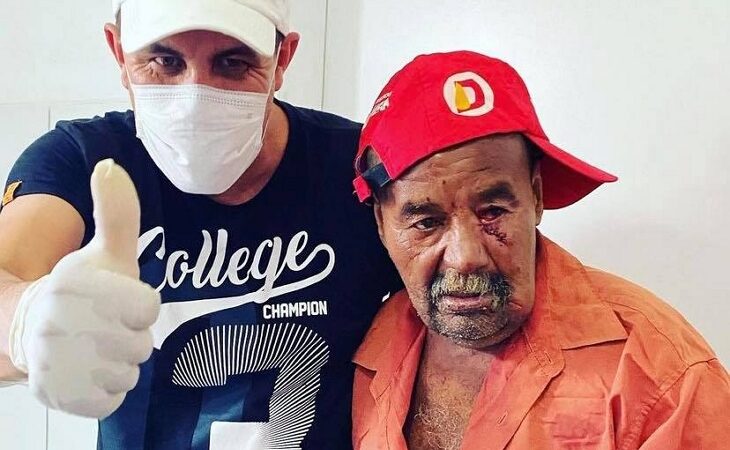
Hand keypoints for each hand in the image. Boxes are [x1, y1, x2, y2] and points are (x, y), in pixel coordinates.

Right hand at [9, 159, 159, 417]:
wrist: (36, 329)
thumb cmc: (87, 289)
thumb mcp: (107, 252)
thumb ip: (118, 214)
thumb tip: (110, 166)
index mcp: (73, 285)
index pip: (148, 308)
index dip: (141, 306)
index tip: (120, 300)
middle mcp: (57, 325)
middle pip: (141, 345)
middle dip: (132, 336)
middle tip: (107, 326)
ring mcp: (54, 365)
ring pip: (128, 374)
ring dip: (121, 363)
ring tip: (97, 347)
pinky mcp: (56, 397)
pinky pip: (112, 401)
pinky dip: (107, 390)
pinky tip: (89, 371)